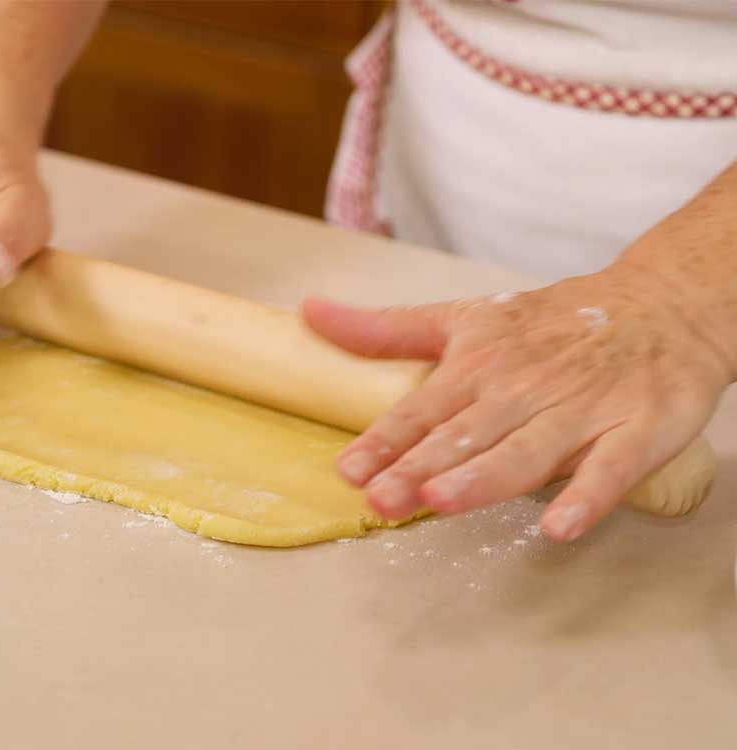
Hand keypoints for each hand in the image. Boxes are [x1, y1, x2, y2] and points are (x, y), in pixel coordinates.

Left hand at [302, 268, 730, 540]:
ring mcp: (580, 409)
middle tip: (380, 497)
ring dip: (484, 477)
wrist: (661, 304)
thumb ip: (387, 329)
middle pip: (465, 435)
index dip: (384, 440)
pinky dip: (588, 495)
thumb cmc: (551, 322)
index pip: (422, 408)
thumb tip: (310, 312)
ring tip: (441, 501)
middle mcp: (523, 388)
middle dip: (420, 465)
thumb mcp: (464, 317)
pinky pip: (611, 467)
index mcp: (479, 364)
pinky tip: (559, 526)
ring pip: (526, 449)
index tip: (348, 470)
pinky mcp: (636, 428)